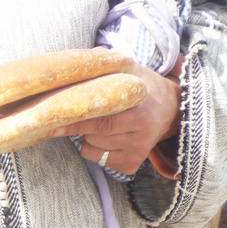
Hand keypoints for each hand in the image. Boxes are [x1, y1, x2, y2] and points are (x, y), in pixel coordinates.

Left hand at [50, 64, 180, 176]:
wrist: (172, 109)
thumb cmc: (143, 87)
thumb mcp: (130, 70)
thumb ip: (106, 63)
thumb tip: (78, 62)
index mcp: (139, 114)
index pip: (101, 121)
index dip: (76, 122)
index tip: (55, 123)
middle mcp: (141, 137)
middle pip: (93, 137)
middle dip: (80, 126)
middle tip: (78, 114)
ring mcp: (138, 153)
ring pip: (93, 150)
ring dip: (87, 137)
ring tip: (101, 123)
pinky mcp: (133, 165)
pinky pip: (100, 161)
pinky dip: (96, 149)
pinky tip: (108, 136)